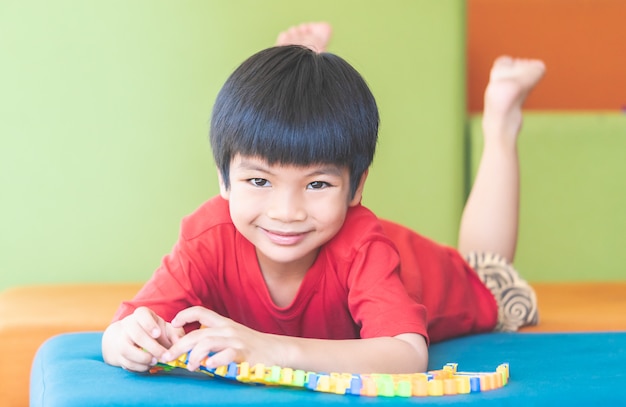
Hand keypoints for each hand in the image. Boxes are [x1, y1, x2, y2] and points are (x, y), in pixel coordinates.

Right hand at [101, 306, 183, 371]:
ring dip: (143, 358)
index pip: (141, 314)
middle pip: (137, 335)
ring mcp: (120, 339)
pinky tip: (147, 365)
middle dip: (152, 347)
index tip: (157, 334)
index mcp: (141, 314)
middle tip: (164, 356)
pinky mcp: (117, 354)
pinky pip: (125, 362)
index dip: (149, 324)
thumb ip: (175, 333)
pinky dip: (138, 366)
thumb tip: (180, 341)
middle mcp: (128, 325)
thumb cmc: (152, 331)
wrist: (129, 338)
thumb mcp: (165, 328)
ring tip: (155, 361)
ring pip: (127, 349)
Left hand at [163, 306, 282, 371]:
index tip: (173, 323)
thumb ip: (214, 337)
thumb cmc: (252, 346)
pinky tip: (209, 366)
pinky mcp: (243, 353)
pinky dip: (215, 360)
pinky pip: (226, 355)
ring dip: (194, 355)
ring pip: (207, 343)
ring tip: (190, 366)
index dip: (184, 314)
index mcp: (223, 323)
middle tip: (167, 356)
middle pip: (197, 333)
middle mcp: (227, 329)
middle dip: (179, 345)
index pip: (200, 311)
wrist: (277, 350)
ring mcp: (235, 341)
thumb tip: (192, 346)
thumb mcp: (232, 335)